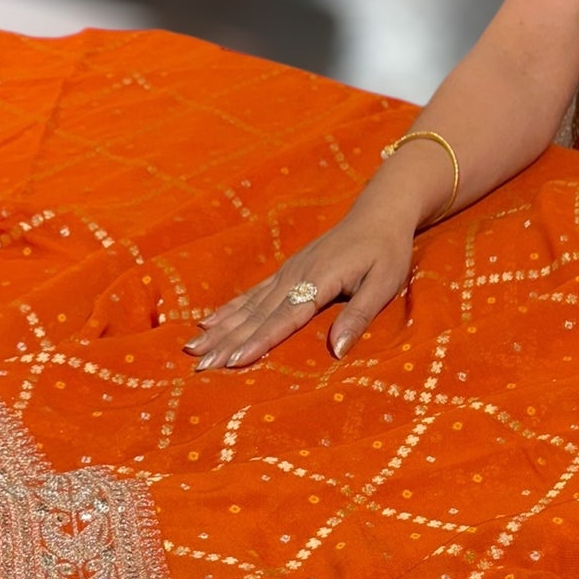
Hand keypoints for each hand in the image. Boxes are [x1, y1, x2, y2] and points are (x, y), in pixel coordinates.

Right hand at [185, 207, 414, 370]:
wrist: (378, 214)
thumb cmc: (386, 251)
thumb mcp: (384, 284)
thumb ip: (358, 316)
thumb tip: (337, 352)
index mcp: (319, 280)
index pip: (284, 318)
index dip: (258, 341)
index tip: (233, 361)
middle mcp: (295, 275)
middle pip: (256, 315)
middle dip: (226, 341)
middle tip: (199, 364)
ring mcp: (286, 272)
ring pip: (248, 306)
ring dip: (220, 329)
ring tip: (192, 348)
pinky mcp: (286, 271)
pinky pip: (252, 294)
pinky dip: (229, 310)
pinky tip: (208, 322)